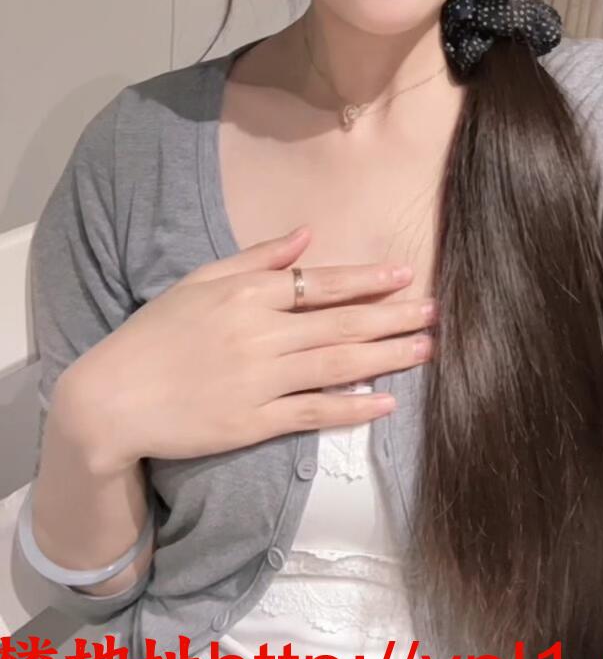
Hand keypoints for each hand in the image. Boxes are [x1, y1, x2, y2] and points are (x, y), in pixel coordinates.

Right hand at [63, 226, 435, 468]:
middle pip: (340, 325)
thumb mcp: (200, 281)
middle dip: (392, 318)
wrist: (111, 398)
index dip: (366, 281)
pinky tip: (383, 403)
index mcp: (246, 295)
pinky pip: (312, 413)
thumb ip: (256, 258)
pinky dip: (350, 408)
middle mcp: (259, 334)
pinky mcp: (252, 423)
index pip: (319, 284)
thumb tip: (305, 235)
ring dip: (386, 358)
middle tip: (435, 312)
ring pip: (336, 366)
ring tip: (425, 350)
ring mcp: (258, 381)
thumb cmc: (154, 334)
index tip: (404, 277)